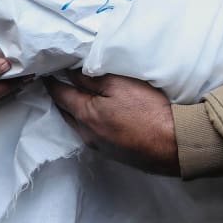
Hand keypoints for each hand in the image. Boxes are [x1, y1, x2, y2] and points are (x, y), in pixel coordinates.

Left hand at [44, 71, 178, 174]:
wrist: (175, 146)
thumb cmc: (148, 112)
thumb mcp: (119, 85)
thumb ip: (92, 78)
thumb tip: (70, 71)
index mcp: (85, 115)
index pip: (60, 94)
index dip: (52, 80)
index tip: (47, 69)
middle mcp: (87, 134)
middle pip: (66, 111)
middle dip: (60, 95)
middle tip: (57, 80)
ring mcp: (100, 146)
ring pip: (78, 123)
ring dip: (74, 109)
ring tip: (74, 94)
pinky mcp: (114, 152)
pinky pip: (92, 132)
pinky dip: (88, 120)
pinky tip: (96, 114)